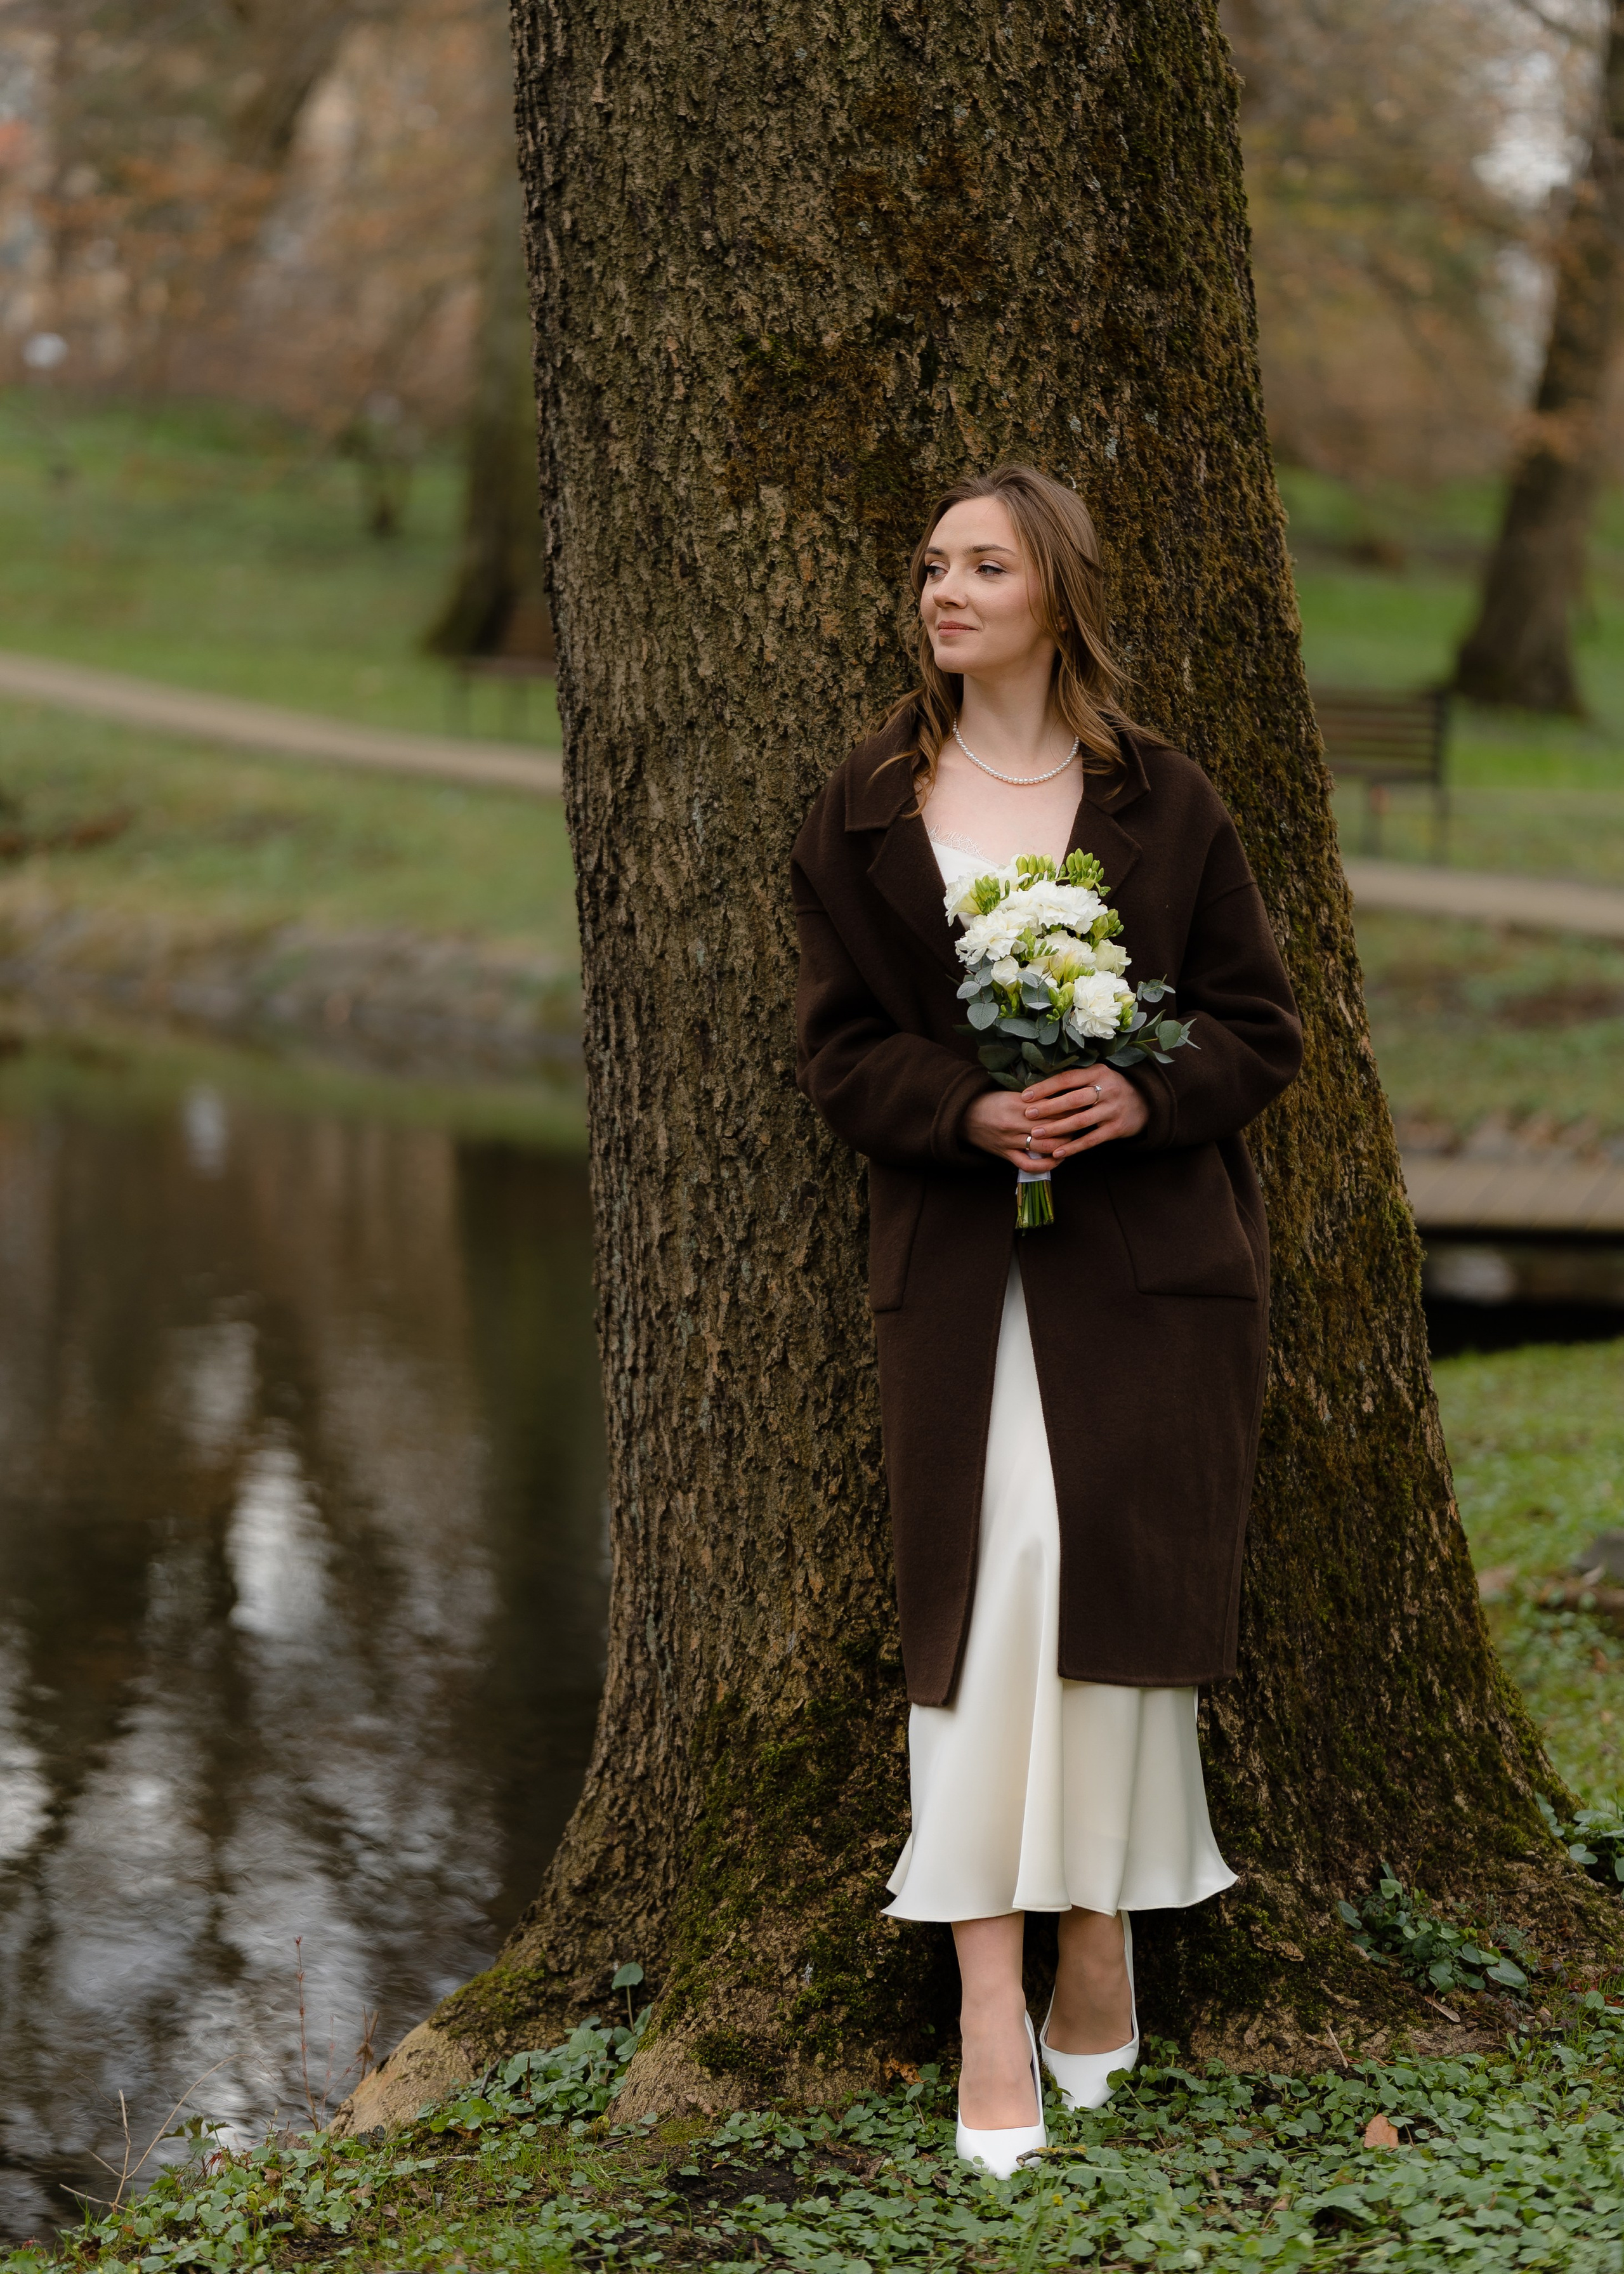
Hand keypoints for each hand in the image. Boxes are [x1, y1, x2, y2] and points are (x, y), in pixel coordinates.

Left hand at [962, 1066, 1147, 1170]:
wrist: (1146, 1103)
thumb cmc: (1110, 1088)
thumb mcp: (1098, 1076)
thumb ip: (1075, 1080)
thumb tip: (1039, 1087)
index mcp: (1098, 1072)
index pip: (1067, 1079)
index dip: (1045, 1087)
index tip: (1025, 1095)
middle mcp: (1107, 1090)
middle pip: (1073, 1099)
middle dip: (1048, 1107)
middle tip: (1027, 1114)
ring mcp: (1113, 1110)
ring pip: (1080, 1121)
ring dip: (1056, 1128)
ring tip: (1036, 1133)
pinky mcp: (1117, 1129)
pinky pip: (1091, 1140)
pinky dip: (1073, 1147)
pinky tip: (1057, 1151)